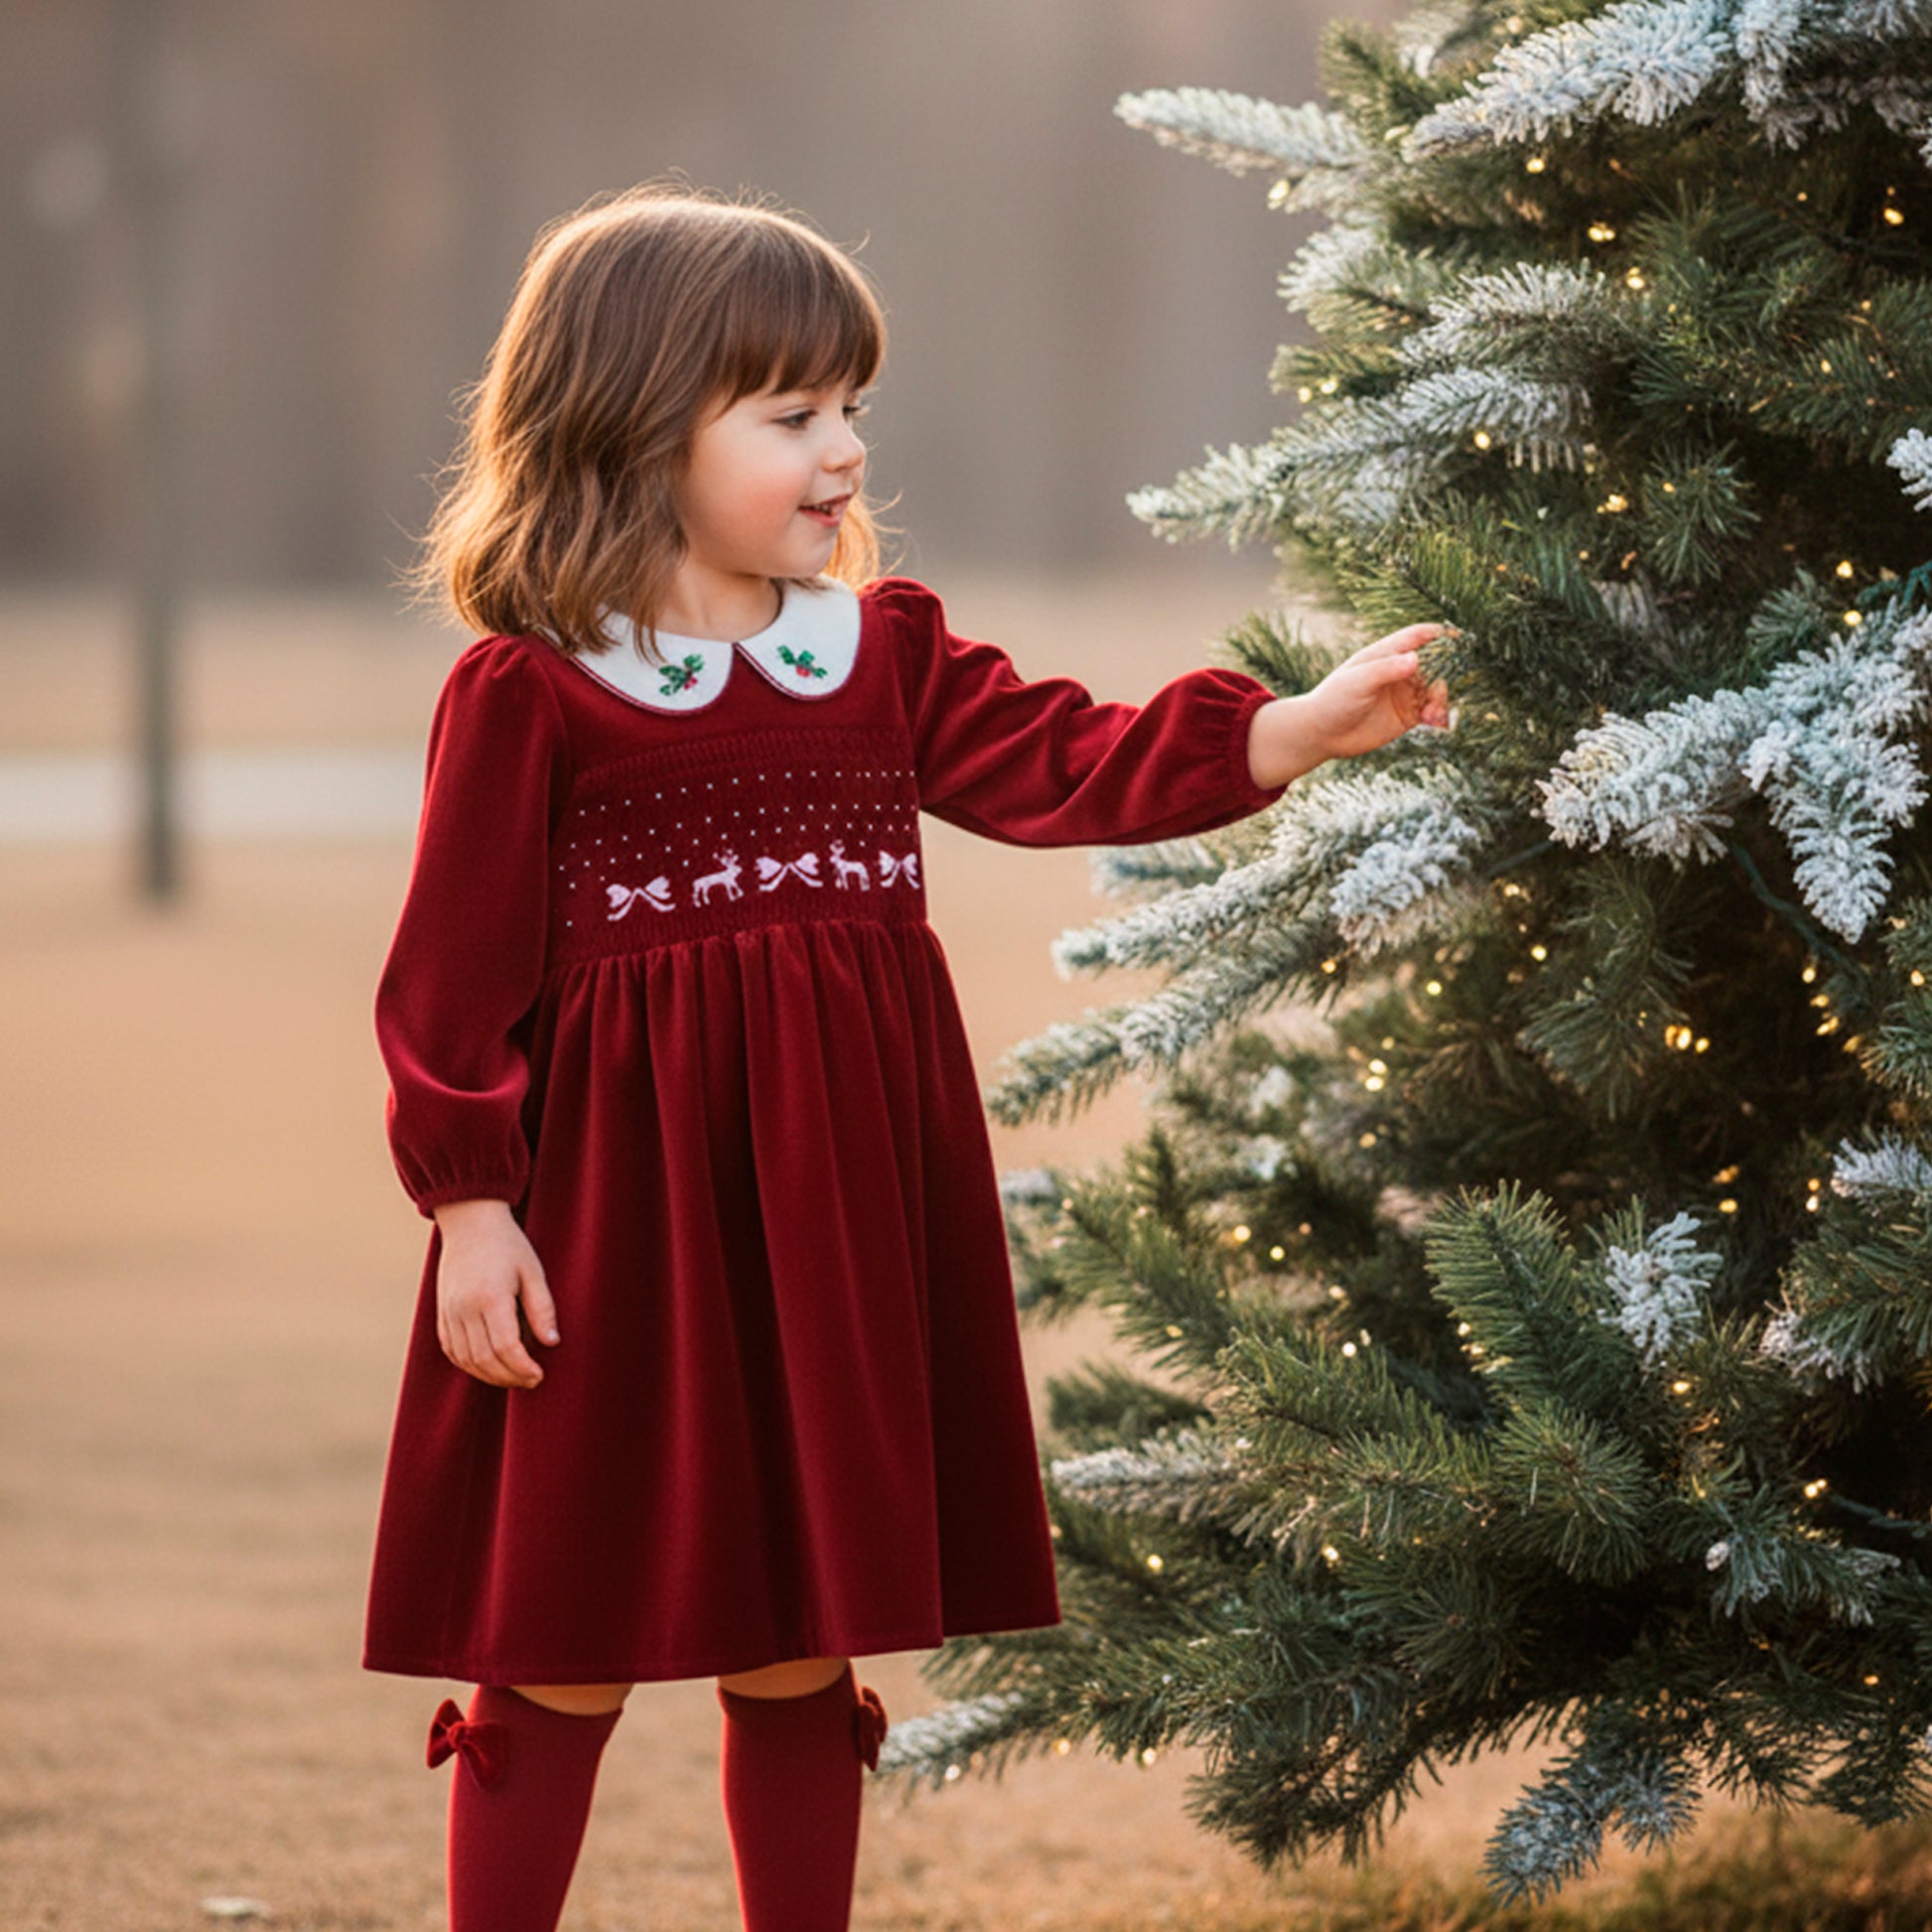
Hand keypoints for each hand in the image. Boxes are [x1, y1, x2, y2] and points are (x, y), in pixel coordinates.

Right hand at [432, 1198, 558, 1388]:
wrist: (470, 1224)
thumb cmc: (508, 1245)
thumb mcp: (533, 1272)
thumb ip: (542, 1309)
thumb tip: (551, 1343)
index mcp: (490, 1296)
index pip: (506, 1346)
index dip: (523, 1368)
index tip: (539, 1375)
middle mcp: (464, 1308)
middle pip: (484, 1358)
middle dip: (509, 1377)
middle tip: (531, 1381)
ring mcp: (449, 1311)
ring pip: (466, 1359)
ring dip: (489, 1376)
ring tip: (513, 1377)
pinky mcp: (441, 1314)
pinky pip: (452, 1350)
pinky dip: (469, 1365)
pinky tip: (488, 1367)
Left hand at [1247, 623, 1449, 788]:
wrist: (1321, 734)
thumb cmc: (1334, 700)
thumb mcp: (1358, 681)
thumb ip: (1386, 670)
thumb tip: (1415, 658)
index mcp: (1386, 654)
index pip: (1419, 636)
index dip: (1441, 634)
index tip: (1460, 637)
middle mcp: (1399, 671)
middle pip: (1436, 663)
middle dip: (1448, 673)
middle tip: (1444, 688)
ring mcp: (1405, 693)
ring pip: (1437, 689)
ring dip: (1442, 699)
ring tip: (1432, 714)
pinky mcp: (1407, 716)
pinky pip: (1432, 712)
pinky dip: (1439, 716)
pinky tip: (1434, 723)